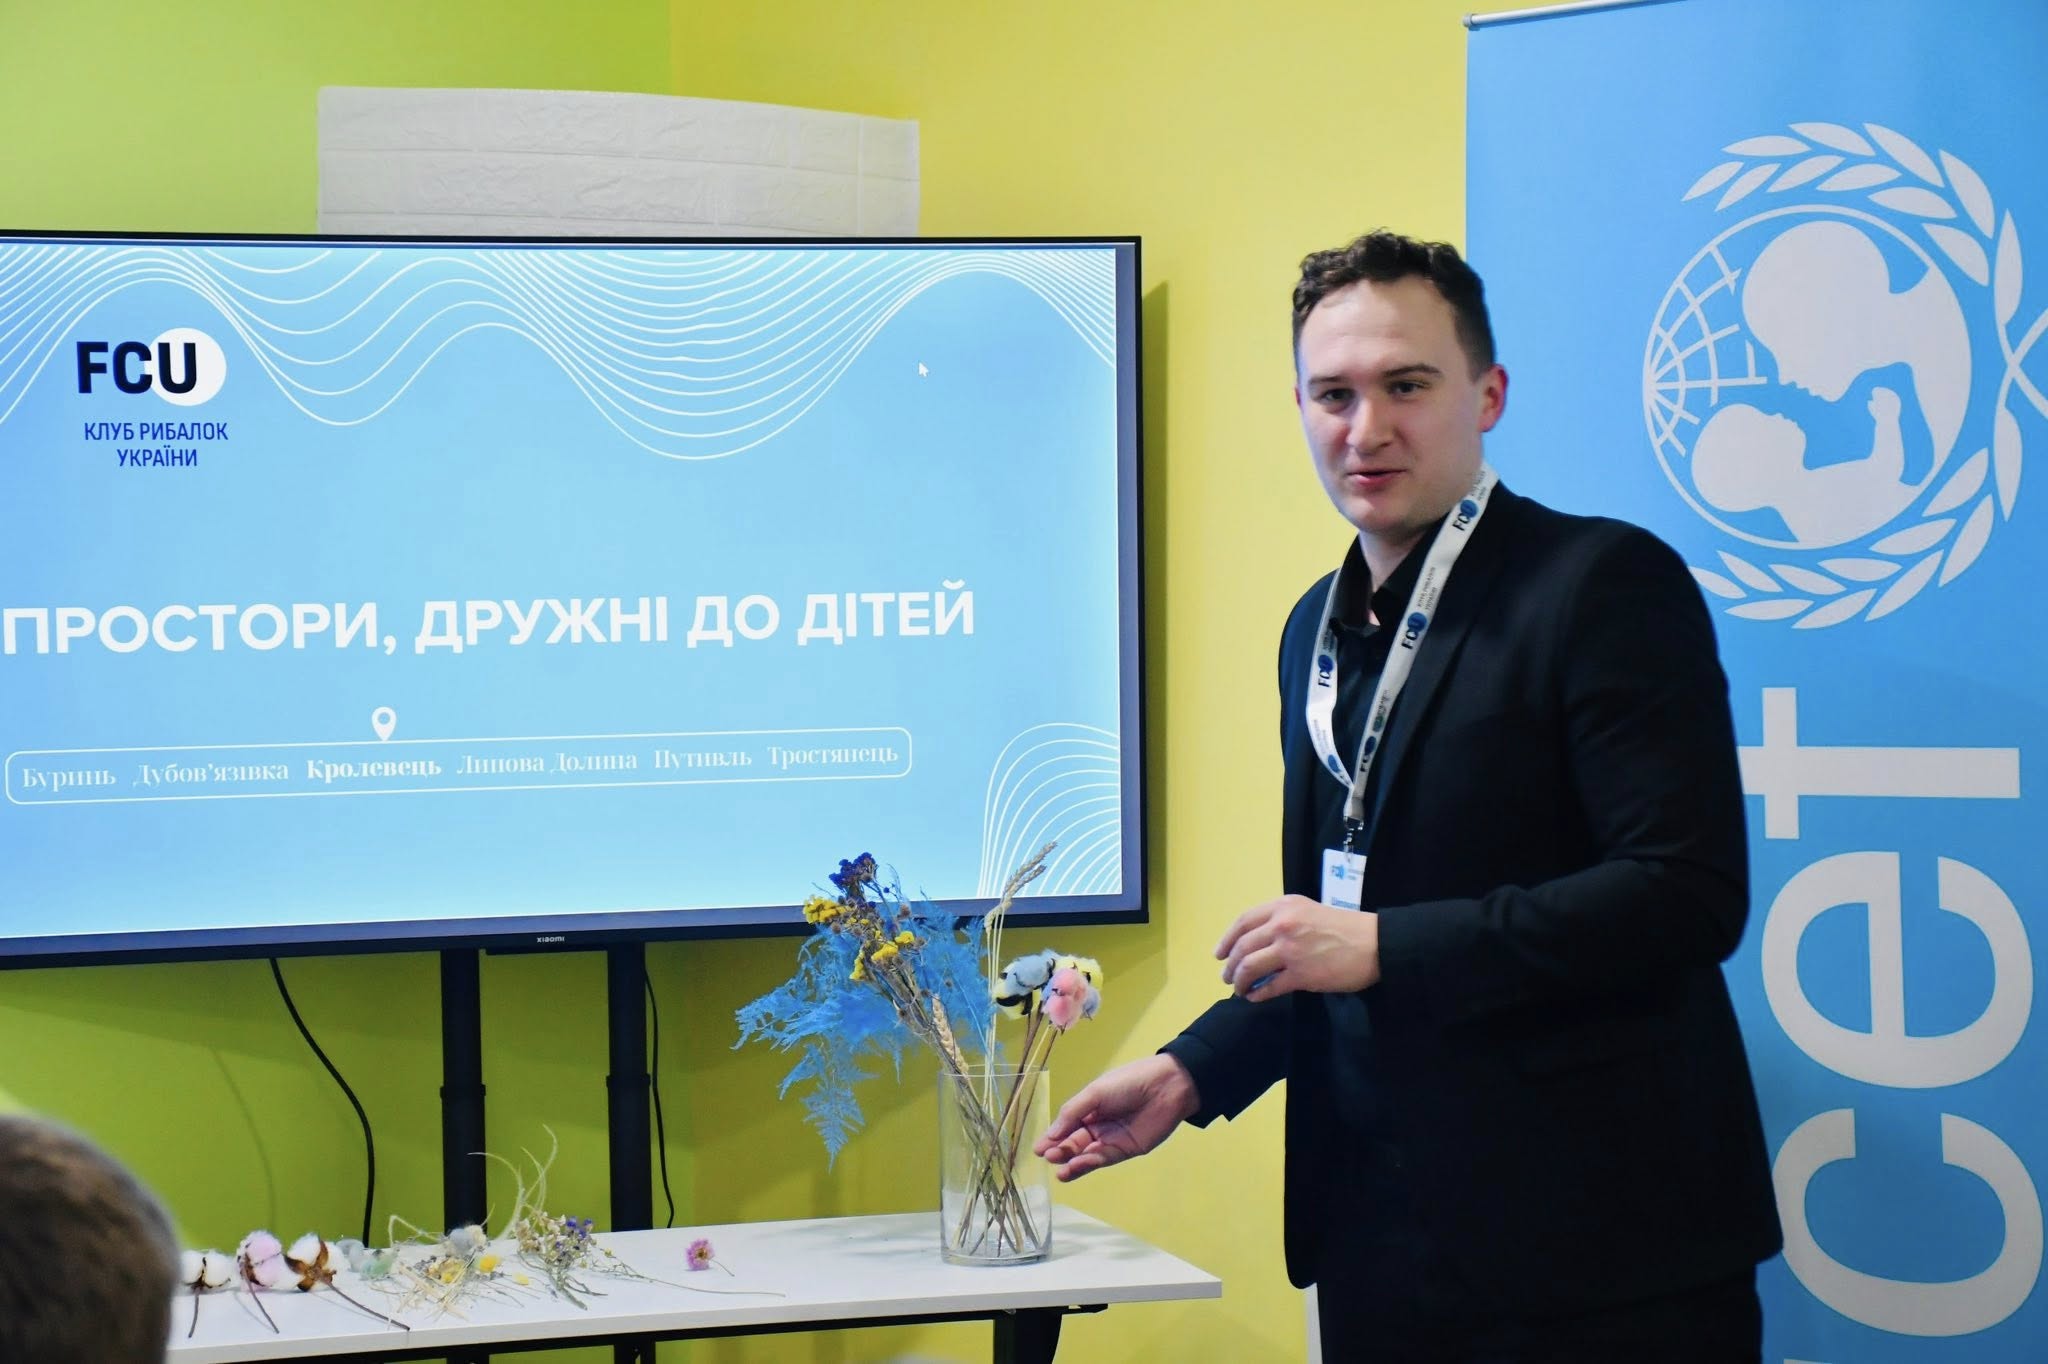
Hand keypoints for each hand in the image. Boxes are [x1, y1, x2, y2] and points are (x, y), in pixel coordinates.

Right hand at [1034, 1053, 1200, 1181]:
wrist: (1166, 1087)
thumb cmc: (1128, 1083)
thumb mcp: (1095, 1093)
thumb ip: (1072, 1113)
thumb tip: (1050, 1134)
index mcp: (1089, 1108)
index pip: (1066, 1126)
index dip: (1053, 1137)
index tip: (1038, 1149)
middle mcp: (1097, 1125)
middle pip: (1074, 1142)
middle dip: (1060, 1150)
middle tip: (1047, 1157)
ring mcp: (1110, 1139)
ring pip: (1086, 1154)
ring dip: (1072, 1162)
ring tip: (1058, 1170)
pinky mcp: (1125, 1151)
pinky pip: (1103, 1159)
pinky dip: (1087, 1164)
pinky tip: (1074, 1167)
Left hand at [1216, 894, 1379, 1001]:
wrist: (1374, 944)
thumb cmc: (1344, 927)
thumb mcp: (1308, 911)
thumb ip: (1282, 921)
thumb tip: (1257, 943)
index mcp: (1283, 906)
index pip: (1243, 922)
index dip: (1226, 940)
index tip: (1219, 954)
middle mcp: (1282, 925)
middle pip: (1242, 947)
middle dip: (1230, 965)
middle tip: (1227, 977)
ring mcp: (1290, 950)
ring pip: (1249, 967)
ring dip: (1239, 981)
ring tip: (1240, 989)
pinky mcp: (1300, 975)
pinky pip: (1269, 987)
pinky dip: (1257, 994)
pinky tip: (1255, 997)